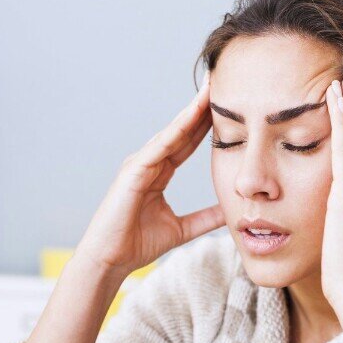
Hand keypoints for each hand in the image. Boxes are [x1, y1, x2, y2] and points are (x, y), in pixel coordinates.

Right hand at [74, 71, 225, 278]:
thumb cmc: (137, 244)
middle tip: (221, 81)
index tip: (229, 104)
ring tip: (210, 89)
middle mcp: (149, 162)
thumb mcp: (183, 228)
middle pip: (182, 129)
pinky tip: (190, 116)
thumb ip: (206, 218)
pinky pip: (158, 148)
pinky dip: (175, 131)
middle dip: (201, 106)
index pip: (189, 141)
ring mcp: (139, 164)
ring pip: (172, 132)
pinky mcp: (132, 172)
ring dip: (191, 110)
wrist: (110, 261)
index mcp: (159, 171)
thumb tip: (231, 211)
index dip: (208, 122)